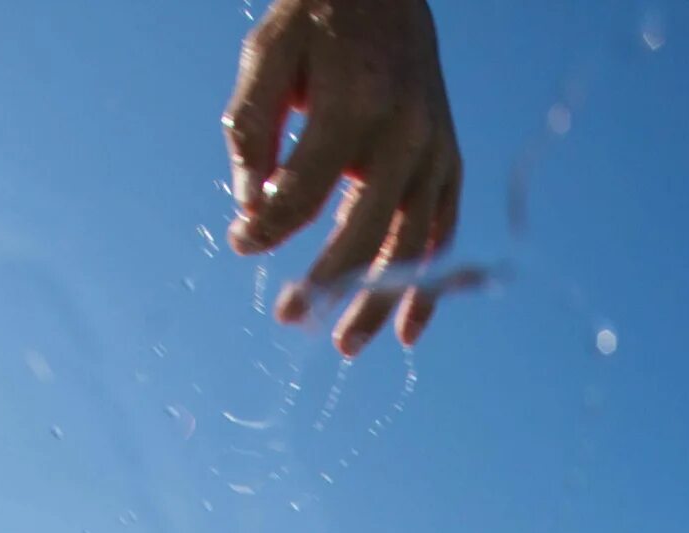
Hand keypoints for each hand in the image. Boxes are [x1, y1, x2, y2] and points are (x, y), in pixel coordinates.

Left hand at [224, 0, 464, 354]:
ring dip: (379, 302)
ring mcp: (433, 154)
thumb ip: (251, 129)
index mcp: (352, 106)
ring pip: (411, 246)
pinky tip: (407, 330)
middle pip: (365, 232)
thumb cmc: (315, 24)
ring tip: (345, 344)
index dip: (267, 226)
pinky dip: (429, 286)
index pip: (304, 190)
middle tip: (287, 317)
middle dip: (324, 284)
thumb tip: (251, 208)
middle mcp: (404, 136)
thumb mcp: (266, 55)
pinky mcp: (448, 164)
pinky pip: (442, 236)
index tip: (240, 241)